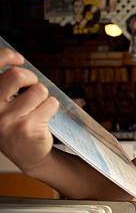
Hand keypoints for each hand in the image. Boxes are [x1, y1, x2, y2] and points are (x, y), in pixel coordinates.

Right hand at [0, 48, 58, 173]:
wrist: (29, 156)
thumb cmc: (18, 125)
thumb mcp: (5, 106)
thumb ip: (8, 87)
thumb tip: (18, 62)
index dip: (6, 56)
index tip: (18, 59)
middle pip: (17, 76)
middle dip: (31, 78)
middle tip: (34, 87)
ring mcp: (8, 120)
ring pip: (39, 91)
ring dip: (45, 97)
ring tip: (38, 109)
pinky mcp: (27, 128)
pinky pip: (50, 104)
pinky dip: (53, 108)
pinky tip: (44, 119)